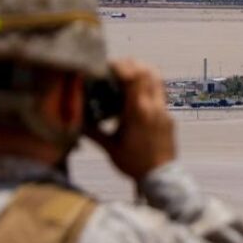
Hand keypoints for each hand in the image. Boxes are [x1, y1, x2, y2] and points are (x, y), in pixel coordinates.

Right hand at [87, 58, 175, 182]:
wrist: (161, 177)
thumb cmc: (134, 164)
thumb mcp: (110, 147)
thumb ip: (92, 132)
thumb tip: (74, 121)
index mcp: (139, 111)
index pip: (134, 76)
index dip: (121, 66)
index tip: (107, 65)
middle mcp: (154, 107)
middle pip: (148, 71)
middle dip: (131, 64)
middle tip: (116, 68)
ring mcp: (164, 110)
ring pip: (158, 80)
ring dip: (143, 73)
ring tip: (126, 78)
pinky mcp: (169, 116)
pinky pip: (160, 94)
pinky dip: (148, 87)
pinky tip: (135, 98)